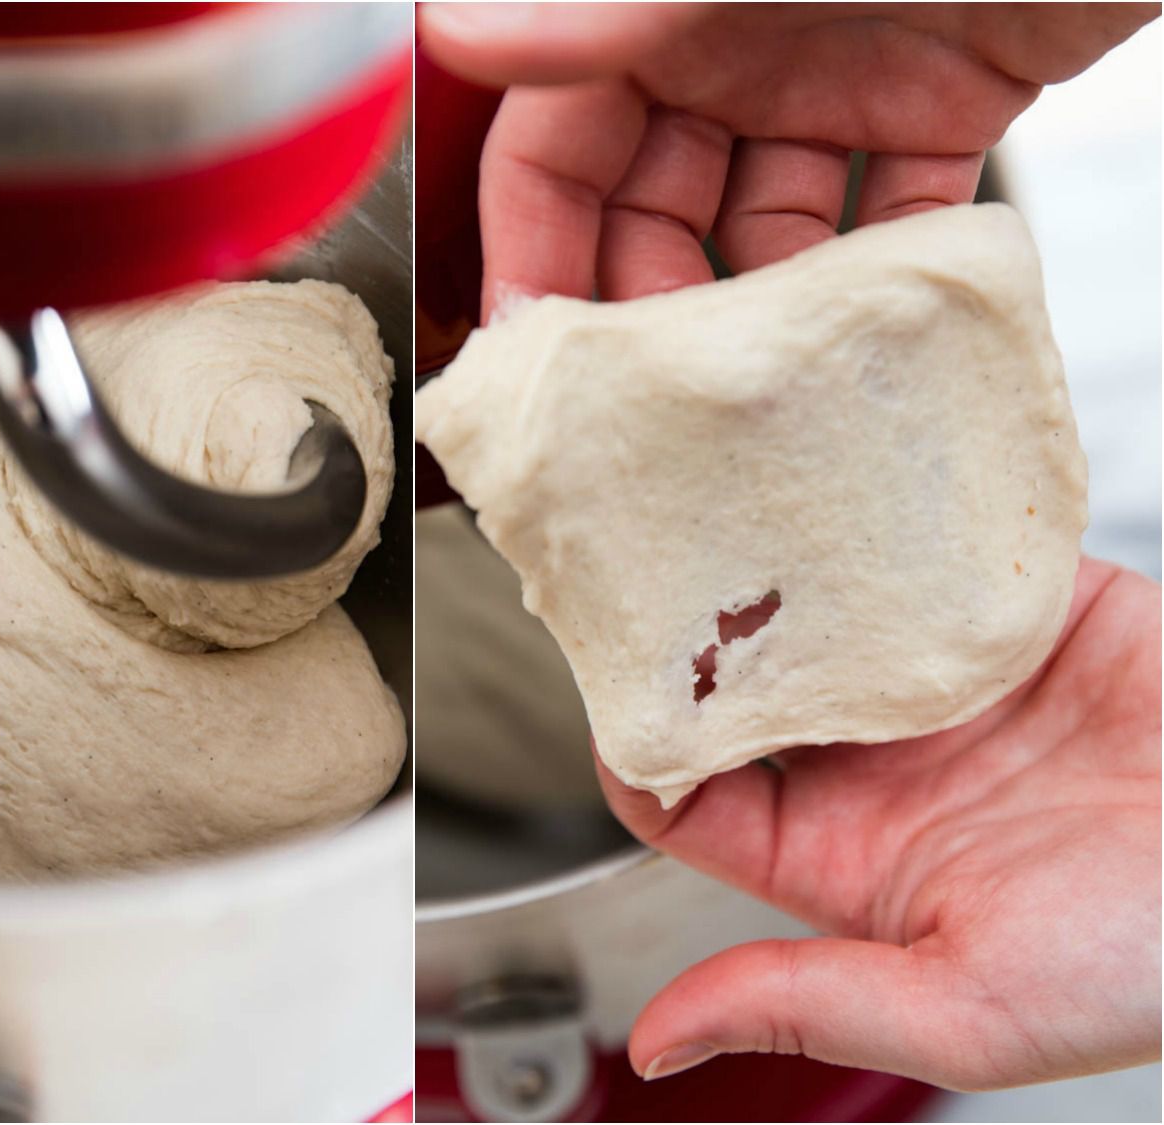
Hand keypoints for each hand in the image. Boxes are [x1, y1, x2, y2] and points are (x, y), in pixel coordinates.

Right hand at [420, 2, 1158, 319]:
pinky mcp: (935, 104)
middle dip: (639, 306)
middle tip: (649, 396)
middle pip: (645, 206)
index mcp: (660, 6)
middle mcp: (732, 45)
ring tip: (756, 385)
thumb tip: (457, 26)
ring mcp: (832, 78)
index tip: (533, 357)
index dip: (530, 251)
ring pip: (758, 229)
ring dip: (754, 311)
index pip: (552, 145)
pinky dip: (873, 276)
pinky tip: (869, 325)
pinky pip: (881, 215)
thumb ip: (605, 7)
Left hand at [594, 558, 1161, 1089]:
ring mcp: (922, 679)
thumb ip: (803, 1008)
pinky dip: (857, 530)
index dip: (640, 755)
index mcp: (841, 853)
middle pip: (726, 693)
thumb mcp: (965, 1009)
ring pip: (797, 613)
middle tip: (645, 595)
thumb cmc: (1153, 951)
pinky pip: (899, 555)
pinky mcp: (992, 610)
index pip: (688, 798)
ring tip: (714, 534)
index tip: (619, 710)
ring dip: (758, 578)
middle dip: (682, 651)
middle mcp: (867, 761)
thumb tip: (662, 1042)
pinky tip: (817, 505)